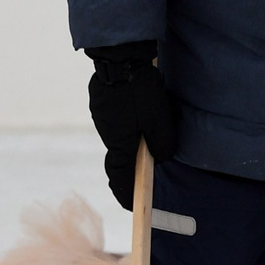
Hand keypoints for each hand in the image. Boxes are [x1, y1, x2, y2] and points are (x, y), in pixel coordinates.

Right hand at [84, 43, 176, 206]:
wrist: (119, 58)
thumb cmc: (140, 91)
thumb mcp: (159, 120)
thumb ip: (162, 143)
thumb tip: (161, 157)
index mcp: (119, 141)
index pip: (120, 175)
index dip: (126, 192)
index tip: (131, 206)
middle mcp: (107, 131)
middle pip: (119, 155)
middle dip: (131, 167)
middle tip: (144, 175)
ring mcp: (102, 116)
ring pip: (119, 136)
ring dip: (131, 142)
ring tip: (147, 142)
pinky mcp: (102, 103)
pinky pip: (116, 121)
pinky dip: (128, 126)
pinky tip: (139, 118)